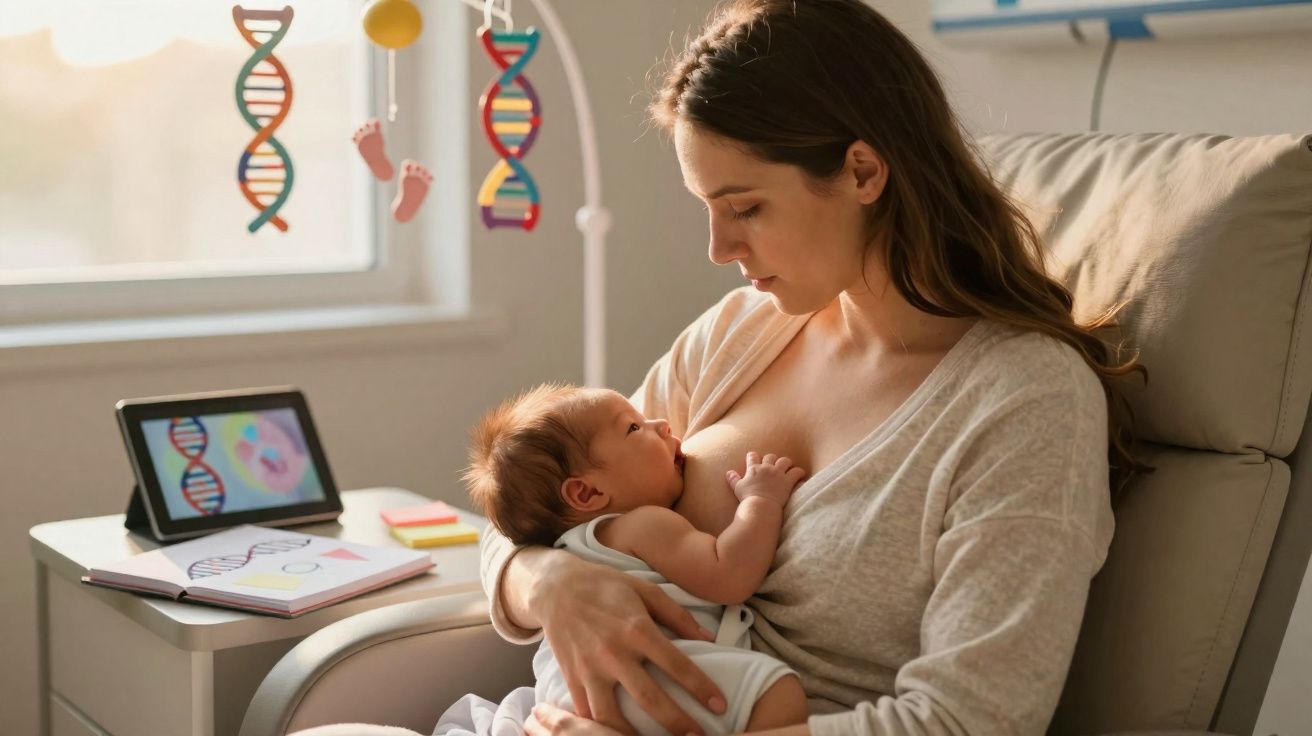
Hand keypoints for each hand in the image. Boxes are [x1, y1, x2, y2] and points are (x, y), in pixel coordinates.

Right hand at [532, 553, 727, 734]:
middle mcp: (613, 652)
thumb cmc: (606, 586)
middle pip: (649, 698)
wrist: (555, 587)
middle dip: (677, 722)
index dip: (701, 687)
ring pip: (612, 716)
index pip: (676, 664)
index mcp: (636, 628)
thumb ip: (677, 614)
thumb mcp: (645, 589)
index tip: (719, 705)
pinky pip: (586, 713)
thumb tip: (709, 637)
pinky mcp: (571, 678)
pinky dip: (601, 729)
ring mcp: (589, 669)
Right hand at [726, 451, 806, 505]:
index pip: (752, 456)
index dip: (753, 456)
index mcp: (753, 469)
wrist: (760, 506)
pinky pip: (797, 472)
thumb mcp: (737, 488)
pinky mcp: (788, 480)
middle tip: (773, 466)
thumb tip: (728, 472)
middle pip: (771, 456)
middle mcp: (766, 468)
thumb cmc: (747, 499)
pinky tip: (800, 475)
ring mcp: (778, 473)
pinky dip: (799, 473)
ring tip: (788, 468)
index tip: (754, 458)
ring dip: (787, 463)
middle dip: (772, 459)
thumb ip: (733, 479)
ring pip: (785, 461)